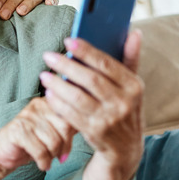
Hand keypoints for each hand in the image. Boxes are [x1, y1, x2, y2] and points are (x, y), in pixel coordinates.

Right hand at [0, 98, 74, 179]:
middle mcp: (36, 105)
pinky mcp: (17, 131)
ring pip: (53, 140)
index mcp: (47, 102)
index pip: (71, 114)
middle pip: (65, 127)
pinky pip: (40, 150)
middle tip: (60, 157)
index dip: (73, 135)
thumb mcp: (52, 132)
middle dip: (65, 146)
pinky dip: (43, 161)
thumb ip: (67, 125)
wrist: (2, 154)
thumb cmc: (30, 143)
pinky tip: (42, 165)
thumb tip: (90, 124)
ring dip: (53, 156)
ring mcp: (25, 117)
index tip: (67, 149)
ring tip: (48, 160)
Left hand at [38, 30, 144, 179]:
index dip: (86, 51)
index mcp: (134, 86)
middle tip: (48, 55)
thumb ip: (130, 58)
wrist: (126, 148)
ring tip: (44, 75)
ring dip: (57, 84)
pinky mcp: (95, 132)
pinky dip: (58, 103)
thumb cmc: (125, 107)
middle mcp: (124, 102)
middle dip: (66, 65)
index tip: (68, 40)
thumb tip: (134, 32)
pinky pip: (71, 114)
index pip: (107, 64)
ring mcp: (109, 119)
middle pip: (90, 79)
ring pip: (77, 97)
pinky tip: (49, 93)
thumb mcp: (132, 86)